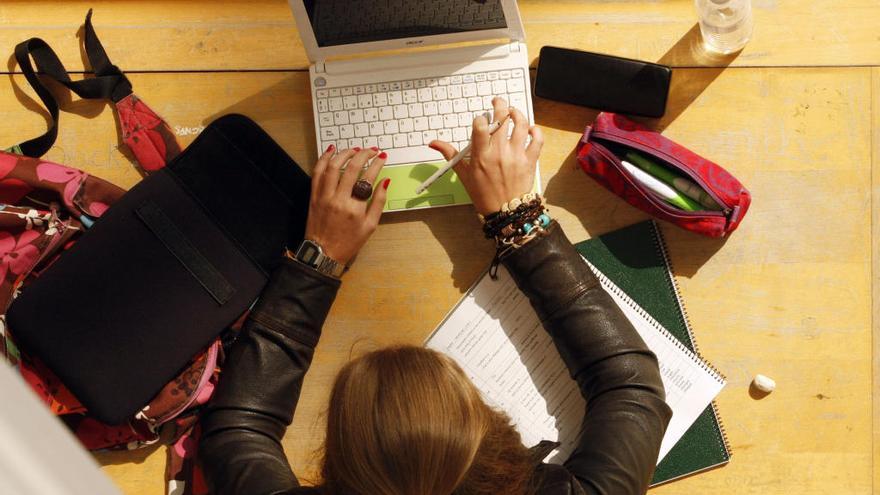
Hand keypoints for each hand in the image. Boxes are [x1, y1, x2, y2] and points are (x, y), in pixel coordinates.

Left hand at [304, 146, 389, 265]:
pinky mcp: (314, 196)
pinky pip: (317, 173)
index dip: (377, 164)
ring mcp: (324, 196)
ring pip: (333, 167)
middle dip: (363, 154)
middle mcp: (338, 199)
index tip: (382, 157)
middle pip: (351, 168)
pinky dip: (324, 159)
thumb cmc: (349, 242)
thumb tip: (385, 181)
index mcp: (355, 208)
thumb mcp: (370, 226)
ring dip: (344, 154)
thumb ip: (378, 202)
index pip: (368, 178)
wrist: (323, 253)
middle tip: (371, 150)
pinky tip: (331, 151)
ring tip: (354, 149)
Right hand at [428, 97, 542, 214]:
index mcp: (481, 156)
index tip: (481, 120)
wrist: (505, 211)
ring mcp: (516, 155)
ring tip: (512, 112)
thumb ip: (450, 154)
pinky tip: (529, 129)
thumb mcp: (463, 174)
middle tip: (498, 103)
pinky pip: (537, 139)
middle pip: (502, 118)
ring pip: (521, 124)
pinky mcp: (530, 160)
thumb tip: (434, 143)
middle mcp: (499, 153)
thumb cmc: (483, 194)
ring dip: (517, 113)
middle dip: (500, 105)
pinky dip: (535, 130)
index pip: (480, 126)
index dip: (480, 118)